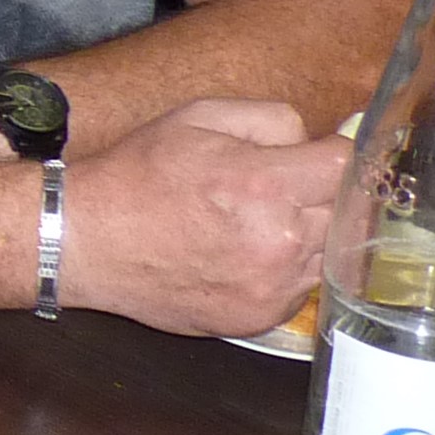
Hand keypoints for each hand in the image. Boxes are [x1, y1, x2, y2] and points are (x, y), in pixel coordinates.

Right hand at [60, 96, 343, 336]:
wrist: (88, 242)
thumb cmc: (138, 175)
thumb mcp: (196, 118)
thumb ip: (269, 119)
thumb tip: (315, 139)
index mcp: (264, 183)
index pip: (345, 165)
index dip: (333, 153)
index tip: (316, 156)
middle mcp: (279, 239)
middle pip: (346, 211)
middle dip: (320, 195)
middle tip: (281, 189)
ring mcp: (273, 285)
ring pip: (330, 252)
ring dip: (308, 234)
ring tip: (258, 223)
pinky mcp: (262, 317)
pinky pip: (301, 286)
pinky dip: (284, 270)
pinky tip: (244, 255)